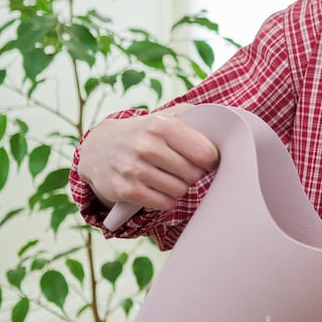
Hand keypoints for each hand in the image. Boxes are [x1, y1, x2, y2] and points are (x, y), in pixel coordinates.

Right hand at [78, 104, 219, 210]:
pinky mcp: (126, 190)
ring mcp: (134, 169)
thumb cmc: (143, 133)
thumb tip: (224, 125)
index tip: (207, 160)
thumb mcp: (164, 117)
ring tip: (169, 178)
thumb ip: (193, 118)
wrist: (98, 148)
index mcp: (161, 126)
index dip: (211, 160)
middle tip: (185, 170)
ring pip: (179, 191)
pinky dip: (166, 200)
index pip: (205, 153)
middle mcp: (146, 146)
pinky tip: (159, 189)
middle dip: (193, 174)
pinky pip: (164, 204)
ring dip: (179, 188)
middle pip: (193, 174)